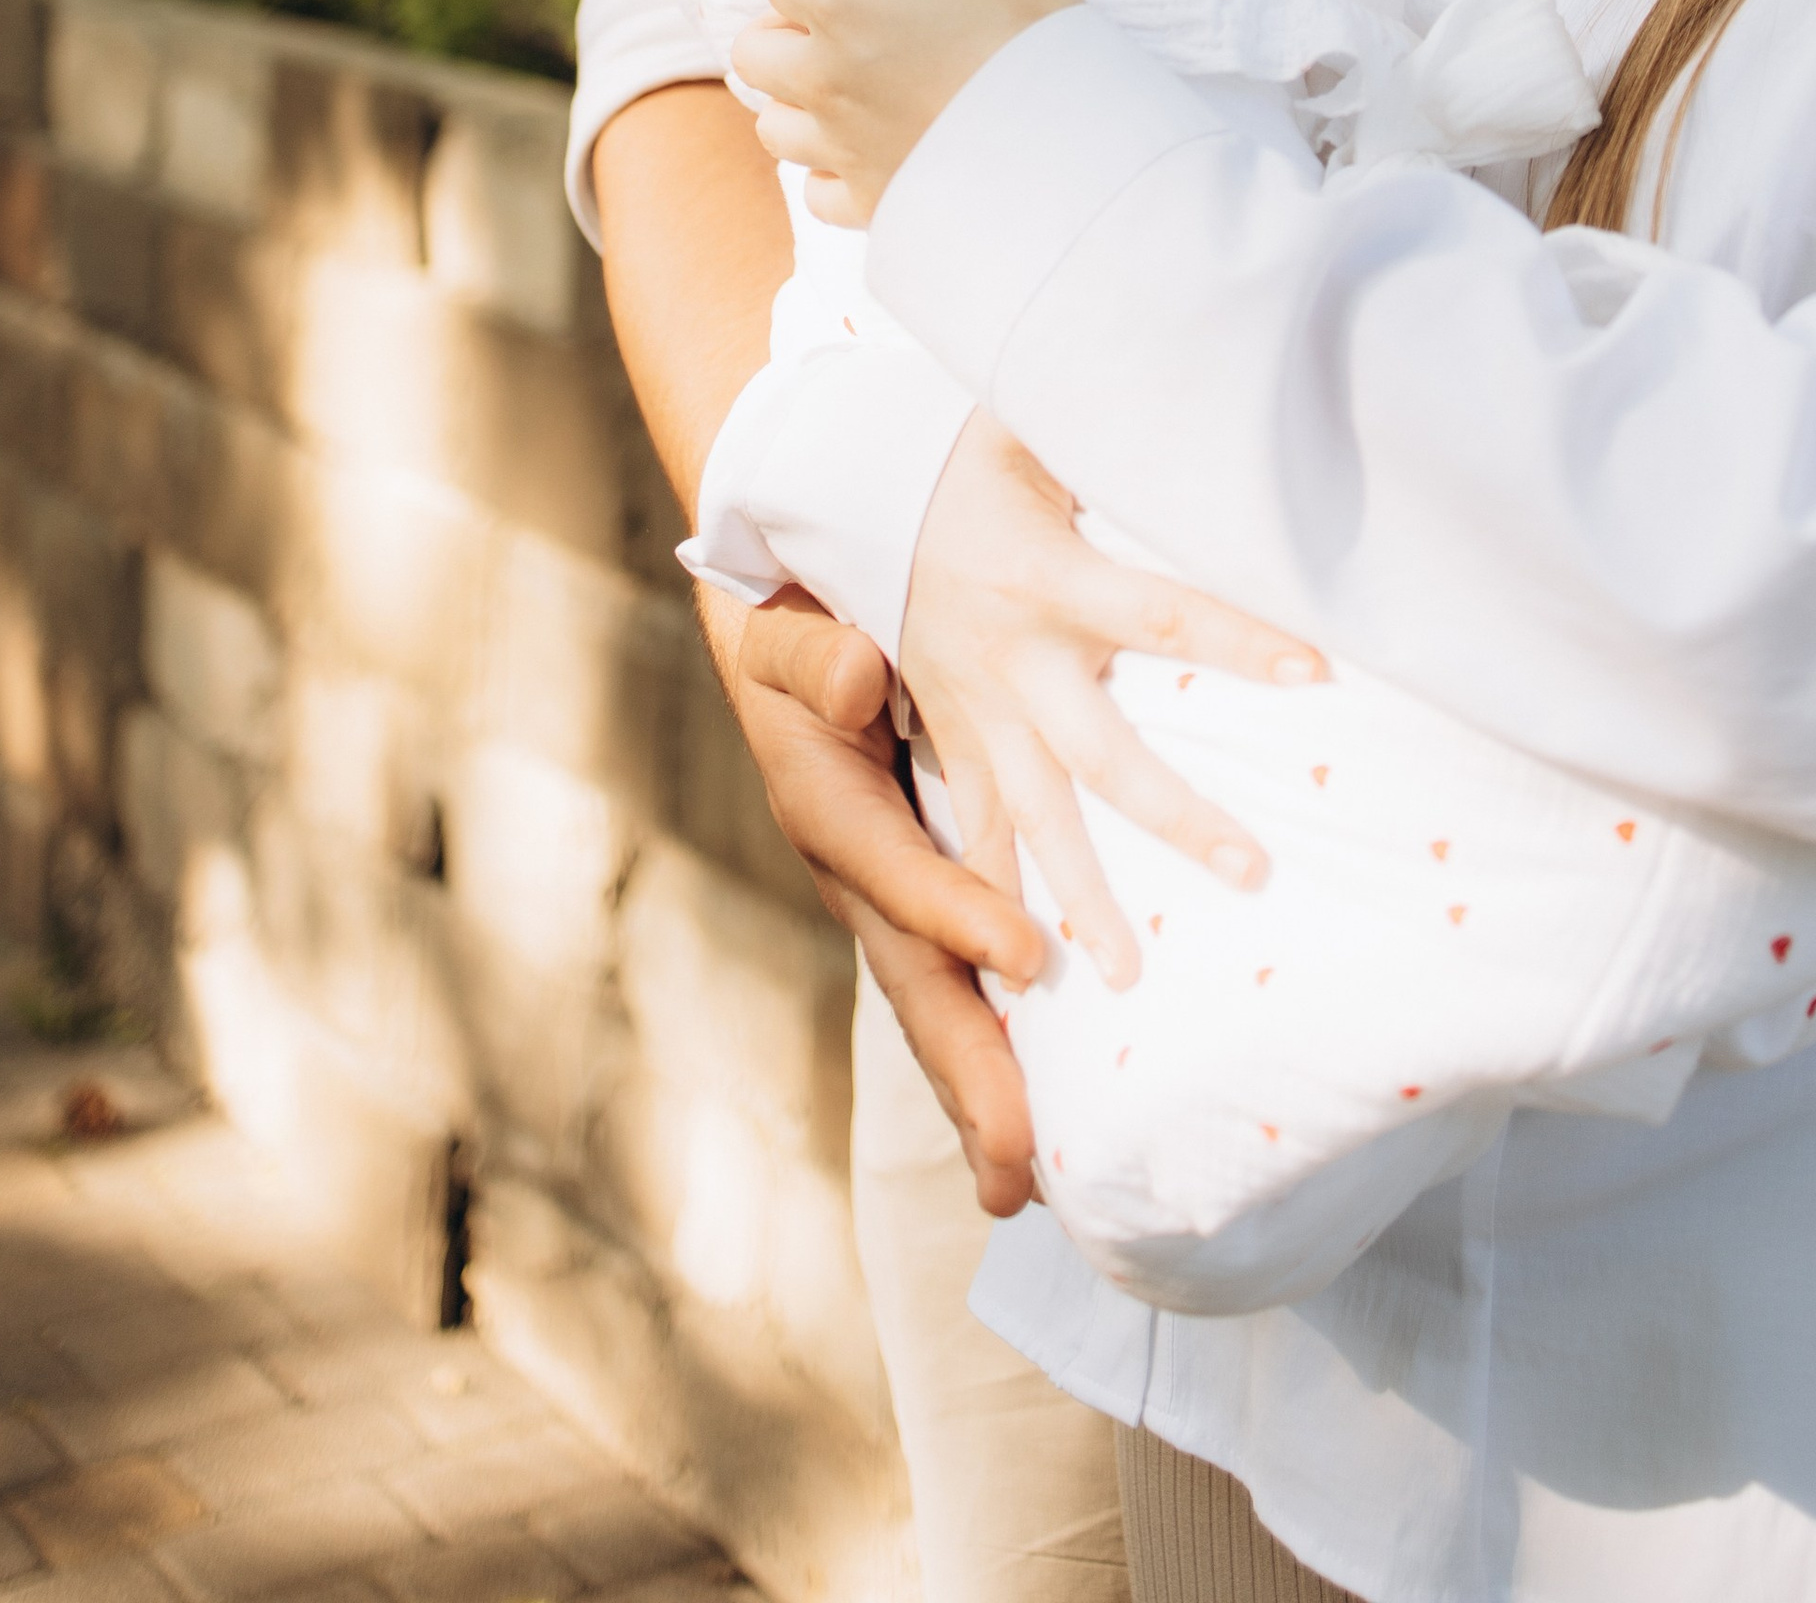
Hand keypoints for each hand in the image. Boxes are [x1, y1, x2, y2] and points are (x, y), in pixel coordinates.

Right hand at [704, 581, 1044, 1217]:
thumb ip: (814, 655)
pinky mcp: (914, 904)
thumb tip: (856, 674)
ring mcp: (885, 902)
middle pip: (913, 988)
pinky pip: (952, 988)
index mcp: (828, 812)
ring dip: (979, 1093)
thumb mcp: (786, 630)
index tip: (1027, 956)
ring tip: (1026, 1188)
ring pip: (934, 1008)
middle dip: (965, 1077)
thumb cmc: (791, 627)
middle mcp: (855, 878)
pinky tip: (1036, 1119)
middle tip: (1014, 1169)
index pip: (898, 877)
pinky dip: (988, 1054)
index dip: (956, 918)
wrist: (779, 636)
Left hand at [735, 0, 1077, 225]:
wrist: (1077, 151)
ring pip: (773, 124)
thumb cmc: (1036, 38)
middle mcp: (822, 79)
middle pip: (753, 53)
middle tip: (851, 34)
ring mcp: (838, 148)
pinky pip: (814, 187)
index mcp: (843, 7)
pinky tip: (876, 149)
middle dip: (789, 35)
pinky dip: (832, 170)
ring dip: (801, 104)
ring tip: (860, 94)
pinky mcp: (865, 203)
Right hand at [898, 412, 1326, 992]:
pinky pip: (974, 835)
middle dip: (1175, 817)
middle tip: (1254, 872)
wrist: (838, 501)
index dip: (1235, 635)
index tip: (1316, 667)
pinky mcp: (949, 744)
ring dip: (1079, 900)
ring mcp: (974, 716)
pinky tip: (1023, 981)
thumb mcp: (1013, 429)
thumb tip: (1122, 445)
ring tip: (1122, 978)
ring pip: (1032, 822)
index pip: (1159, 611)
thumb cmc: (950, 459)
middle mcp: (1009, 663)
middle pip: (1101, 756)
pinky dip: (993, 904)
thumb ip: (1085, 422)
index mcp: (1042, 577)